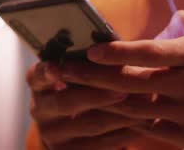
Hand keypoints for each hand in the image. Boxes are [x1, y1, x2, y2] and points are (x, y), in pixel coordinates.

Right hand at [26, 61, 145, 148]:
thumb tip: (113, 44)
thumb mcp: (77, 72)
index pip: (38, 75)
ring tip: (146, 102)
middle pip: (66, 102)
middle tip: (125, 88)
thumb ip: (87, 60)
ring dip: (121, 114)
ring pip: (89, 124)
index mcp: (37, 82)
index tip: (56, 67)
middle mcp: (39, 109)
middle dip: (98, 95)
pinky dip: (125, 133)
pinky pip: (101, 145)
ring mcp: (52, 135)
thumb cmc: (84, 85)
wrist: (77, 129)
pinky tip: (143, 122)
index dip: (47, 72)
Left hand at [57, 11, 183, 149]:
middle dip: (92, 77)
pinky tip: (100, 112)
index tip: (90, 50)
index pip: (151, 53)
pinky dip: (123, 121)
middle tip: (62, 71)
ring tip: (70, 91)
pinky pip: (147, 130)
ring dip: (99, 100)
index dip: (118, 52)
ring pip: (133, 109)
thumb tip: (160, 25)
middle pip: (132, 83)